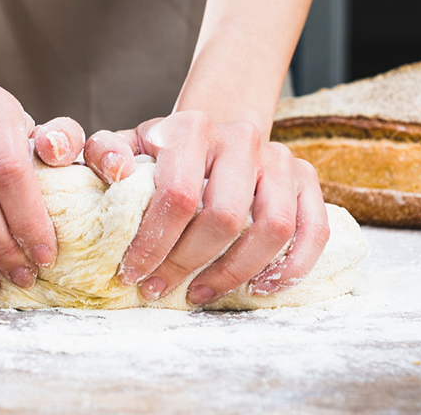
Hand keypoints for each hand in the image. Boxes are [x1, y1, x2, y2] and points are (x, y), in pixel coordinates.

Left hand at [51, 111, 329, 305]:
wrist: (215, 130)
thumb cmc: (165, 150)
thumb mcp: (128, 144)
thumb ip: (106, 153)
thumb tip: (116, 172)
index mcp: (192, 127)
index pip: (178, 195)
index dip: (154, 244)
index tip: (132, 273)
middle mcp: (240, 138)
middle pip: (224, 217)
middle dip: (187, 264)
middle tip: (160, 288)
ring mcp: (279, 158)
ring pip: (272, 228)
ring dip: (236, 272)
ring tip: (202, 292)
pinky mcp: (306, 178)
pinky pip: (314, 229)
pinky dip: (293, 266)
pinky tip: (260, 287)